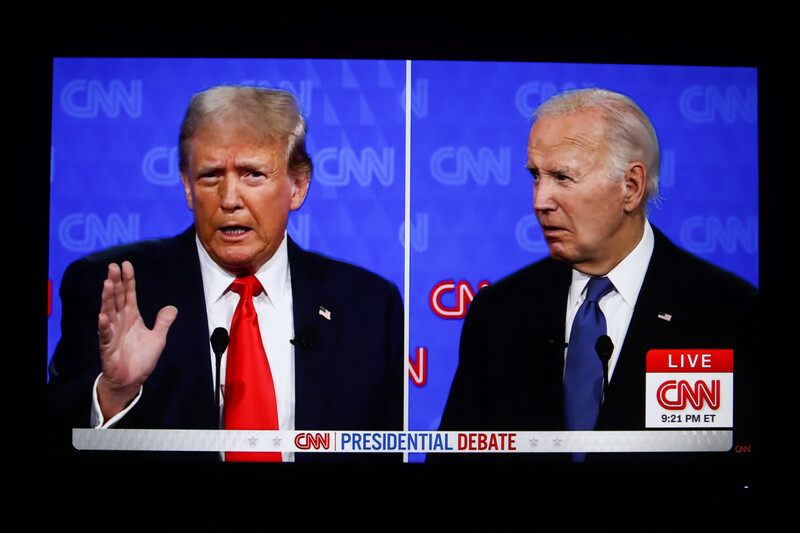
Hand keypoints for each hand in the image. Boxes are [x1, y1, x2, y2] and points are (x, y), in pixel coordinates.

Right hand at [96, 261, 177, 419]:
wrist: (132, 379)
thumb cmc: (142, 358)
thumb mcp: (158, 337)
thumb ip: (163, 322)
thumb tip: (172, 308)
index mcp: (131, 316)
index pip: (129, 294)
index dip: (128, 280)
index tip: (126, 264)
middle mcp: (120, 321)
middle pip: (117, 298)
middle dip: (115, 282)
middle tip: (113, 267)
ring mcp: (113, 332)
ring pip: (109, 312)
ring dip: (108, 298)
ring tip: (108, 284)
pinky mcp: (108, 347)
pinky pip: (105, 334)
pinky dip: (104, 326)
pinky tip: (102, 316)